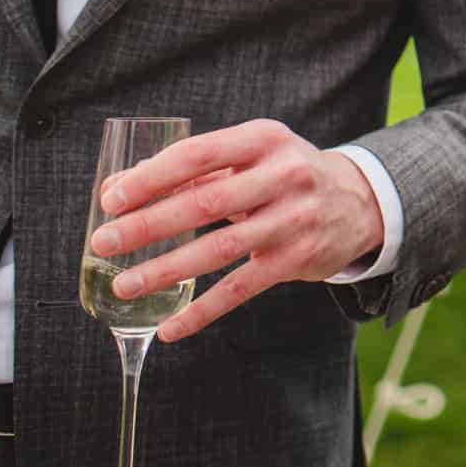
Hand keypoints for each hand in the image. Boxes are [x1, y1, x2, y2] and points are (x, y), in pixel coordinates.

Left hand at [88, 118, 388, 343]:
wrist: (361, 201)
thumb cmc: (287, 174)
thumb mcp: (253, 155)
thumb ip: (194, 170)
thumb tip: (119, 188)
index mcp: (264, 140)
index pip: (198, 154)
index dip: (152, 177)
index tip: (112, 199)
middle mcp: (283, 176)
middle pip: (206, 203)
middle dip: (148, 225)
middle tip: (104, 242)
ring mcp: (293, 219)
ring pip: (219, 248)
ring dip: (166, 270)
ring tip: (124, 286)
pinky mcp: (297, 259)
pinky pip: (242, 289)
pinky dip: (202, 311)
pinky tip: (170, 326)